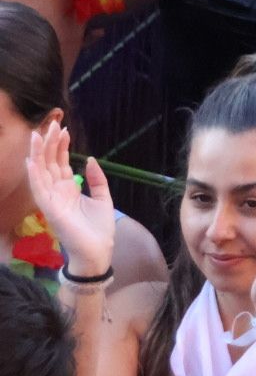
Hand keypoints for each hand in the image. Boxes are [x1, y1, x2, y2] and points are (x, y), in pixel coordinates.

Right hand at [24, 121, 115, 274]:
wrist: (98, 251)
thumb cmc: (99, 228)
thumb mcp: (103, 197)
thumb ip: (96, 178)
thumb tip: (88, 158)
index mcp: (68, 189)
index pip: (60, 163)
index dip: (60, 146)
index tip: (64, 129)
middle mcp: (56, 192)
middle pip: (49, 163)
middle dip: (49, 144)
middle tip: (51, 124)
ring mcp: (51, 200)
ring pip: (41, 172)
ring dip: (38, 154)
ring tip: (37, 135)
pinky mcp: (50, 209)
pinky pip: (39, 190)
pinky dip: (35, 175)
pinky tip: (32, 161)